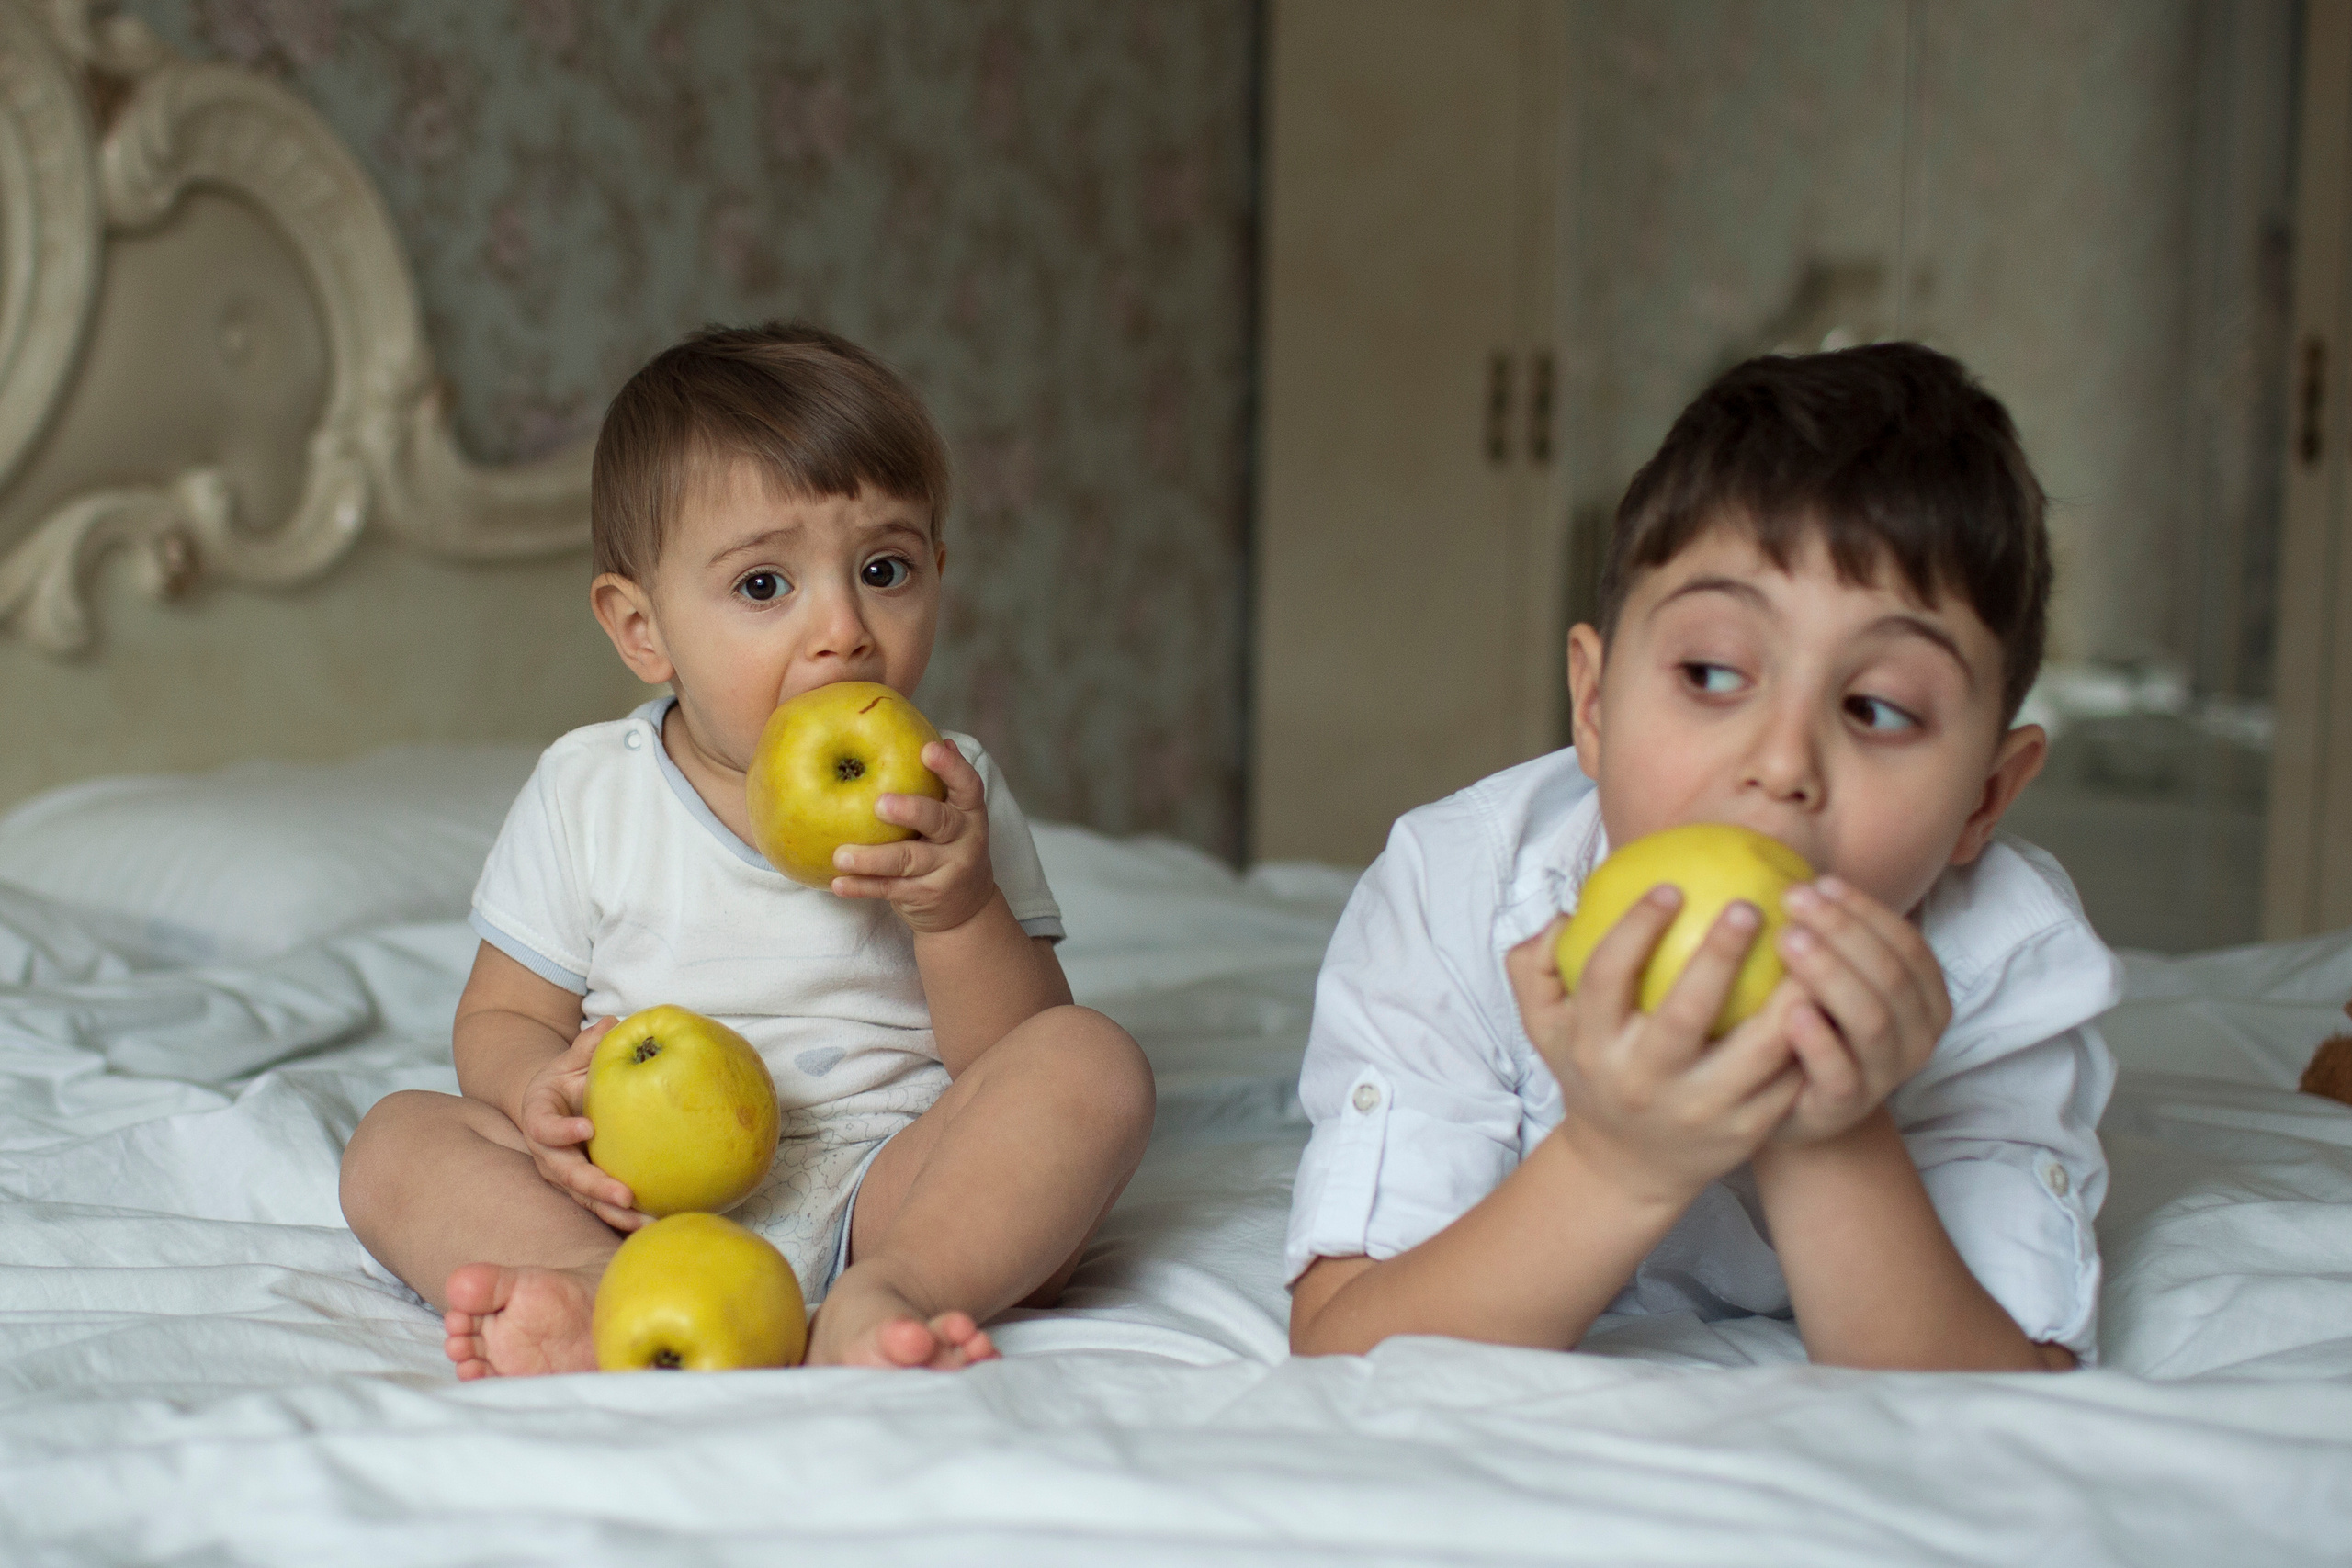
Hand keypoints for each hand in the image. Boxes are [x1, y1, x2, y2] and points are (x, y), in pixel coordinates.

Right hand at [514, 1015, 645, 1230]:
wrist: (549, 1105)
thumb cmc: (564, 1080)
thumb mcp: (570, 1059)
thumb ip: (587, 1045)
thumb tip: (612, 1022)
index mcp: (539, 1117)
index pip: (545, 1126)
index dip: (563, 1130)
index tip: (587, 1128)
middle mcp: (546, 1153)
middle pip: (566, 1175)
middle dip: (595, 1187)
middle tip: (625, 1196)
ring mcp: (562, 1175)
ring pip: (583, 1200)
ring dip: (612, 1214)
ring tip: (645, 1223)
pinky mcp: (580, 1189)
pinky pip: (599, 1208)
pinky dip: (622, 1219)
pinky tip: (652, 1226)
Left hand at [829, 739, 998, 934]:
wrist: (966, 907)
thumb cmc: (949, 847)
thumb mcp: (955, 816)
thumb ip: (942, 785)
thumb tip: (936, 739)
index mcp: (970, 812)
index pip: (968, 785)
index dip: (950, 767)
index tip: (928, 749)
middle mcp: (964, 839)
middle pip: (939, 822)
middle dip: (911, 811)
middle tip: (879, 804)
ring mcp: (946, 871)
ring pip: (908, 861)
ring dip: (872, 858)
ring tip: (841, 854)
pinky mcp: (925, 896)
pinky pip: (890, 890)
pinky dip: (862, 887)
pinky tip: (838, 883)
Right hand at [1505, 886, 1802, 1207]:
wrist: (1626, 1168)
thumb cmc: (1593, 1073)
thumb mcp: (1546, 1027)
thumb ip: (1535, 966)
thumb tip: (1565, 913)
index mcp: (1594, 1048)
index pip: (1607, 978)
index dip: (1635, 929)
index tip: (1670, 887)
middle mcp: (1643, 1082)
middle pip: (1685, 1013)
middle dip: (1719, 954)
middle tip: (1749, 905)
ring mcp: (1698, 1111)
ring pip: (1755, 1051)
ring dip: (1787, 998)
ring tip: (1810, 947)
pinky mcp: (1743, 1133)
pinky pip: (1786, 1079)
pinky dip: (1810, 1037)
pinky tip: (1825, 992)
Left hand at [1767, 876, 1950, 1144]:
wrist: (1795, 1107)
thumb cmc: (1813, 1024)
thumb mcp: (1832, 975)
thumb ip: (1830, 933)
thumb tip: (1788, 864)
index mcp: (1925, 996)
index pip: (1907, 943)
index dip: (1865, 910)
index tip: (1818, 883)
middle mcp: (1919, 1034)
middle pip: (1890, 974)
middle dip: (1844, 931)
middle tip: (1792, 900)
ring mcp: (1887, 1073)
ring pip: (1871, 1018)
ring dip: (1830, 973)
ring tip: (1787, 941)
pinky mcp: (1849, 1105)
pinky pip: (1840, 1072)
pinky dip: (1818, 1040)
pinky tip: (1787, 1011)